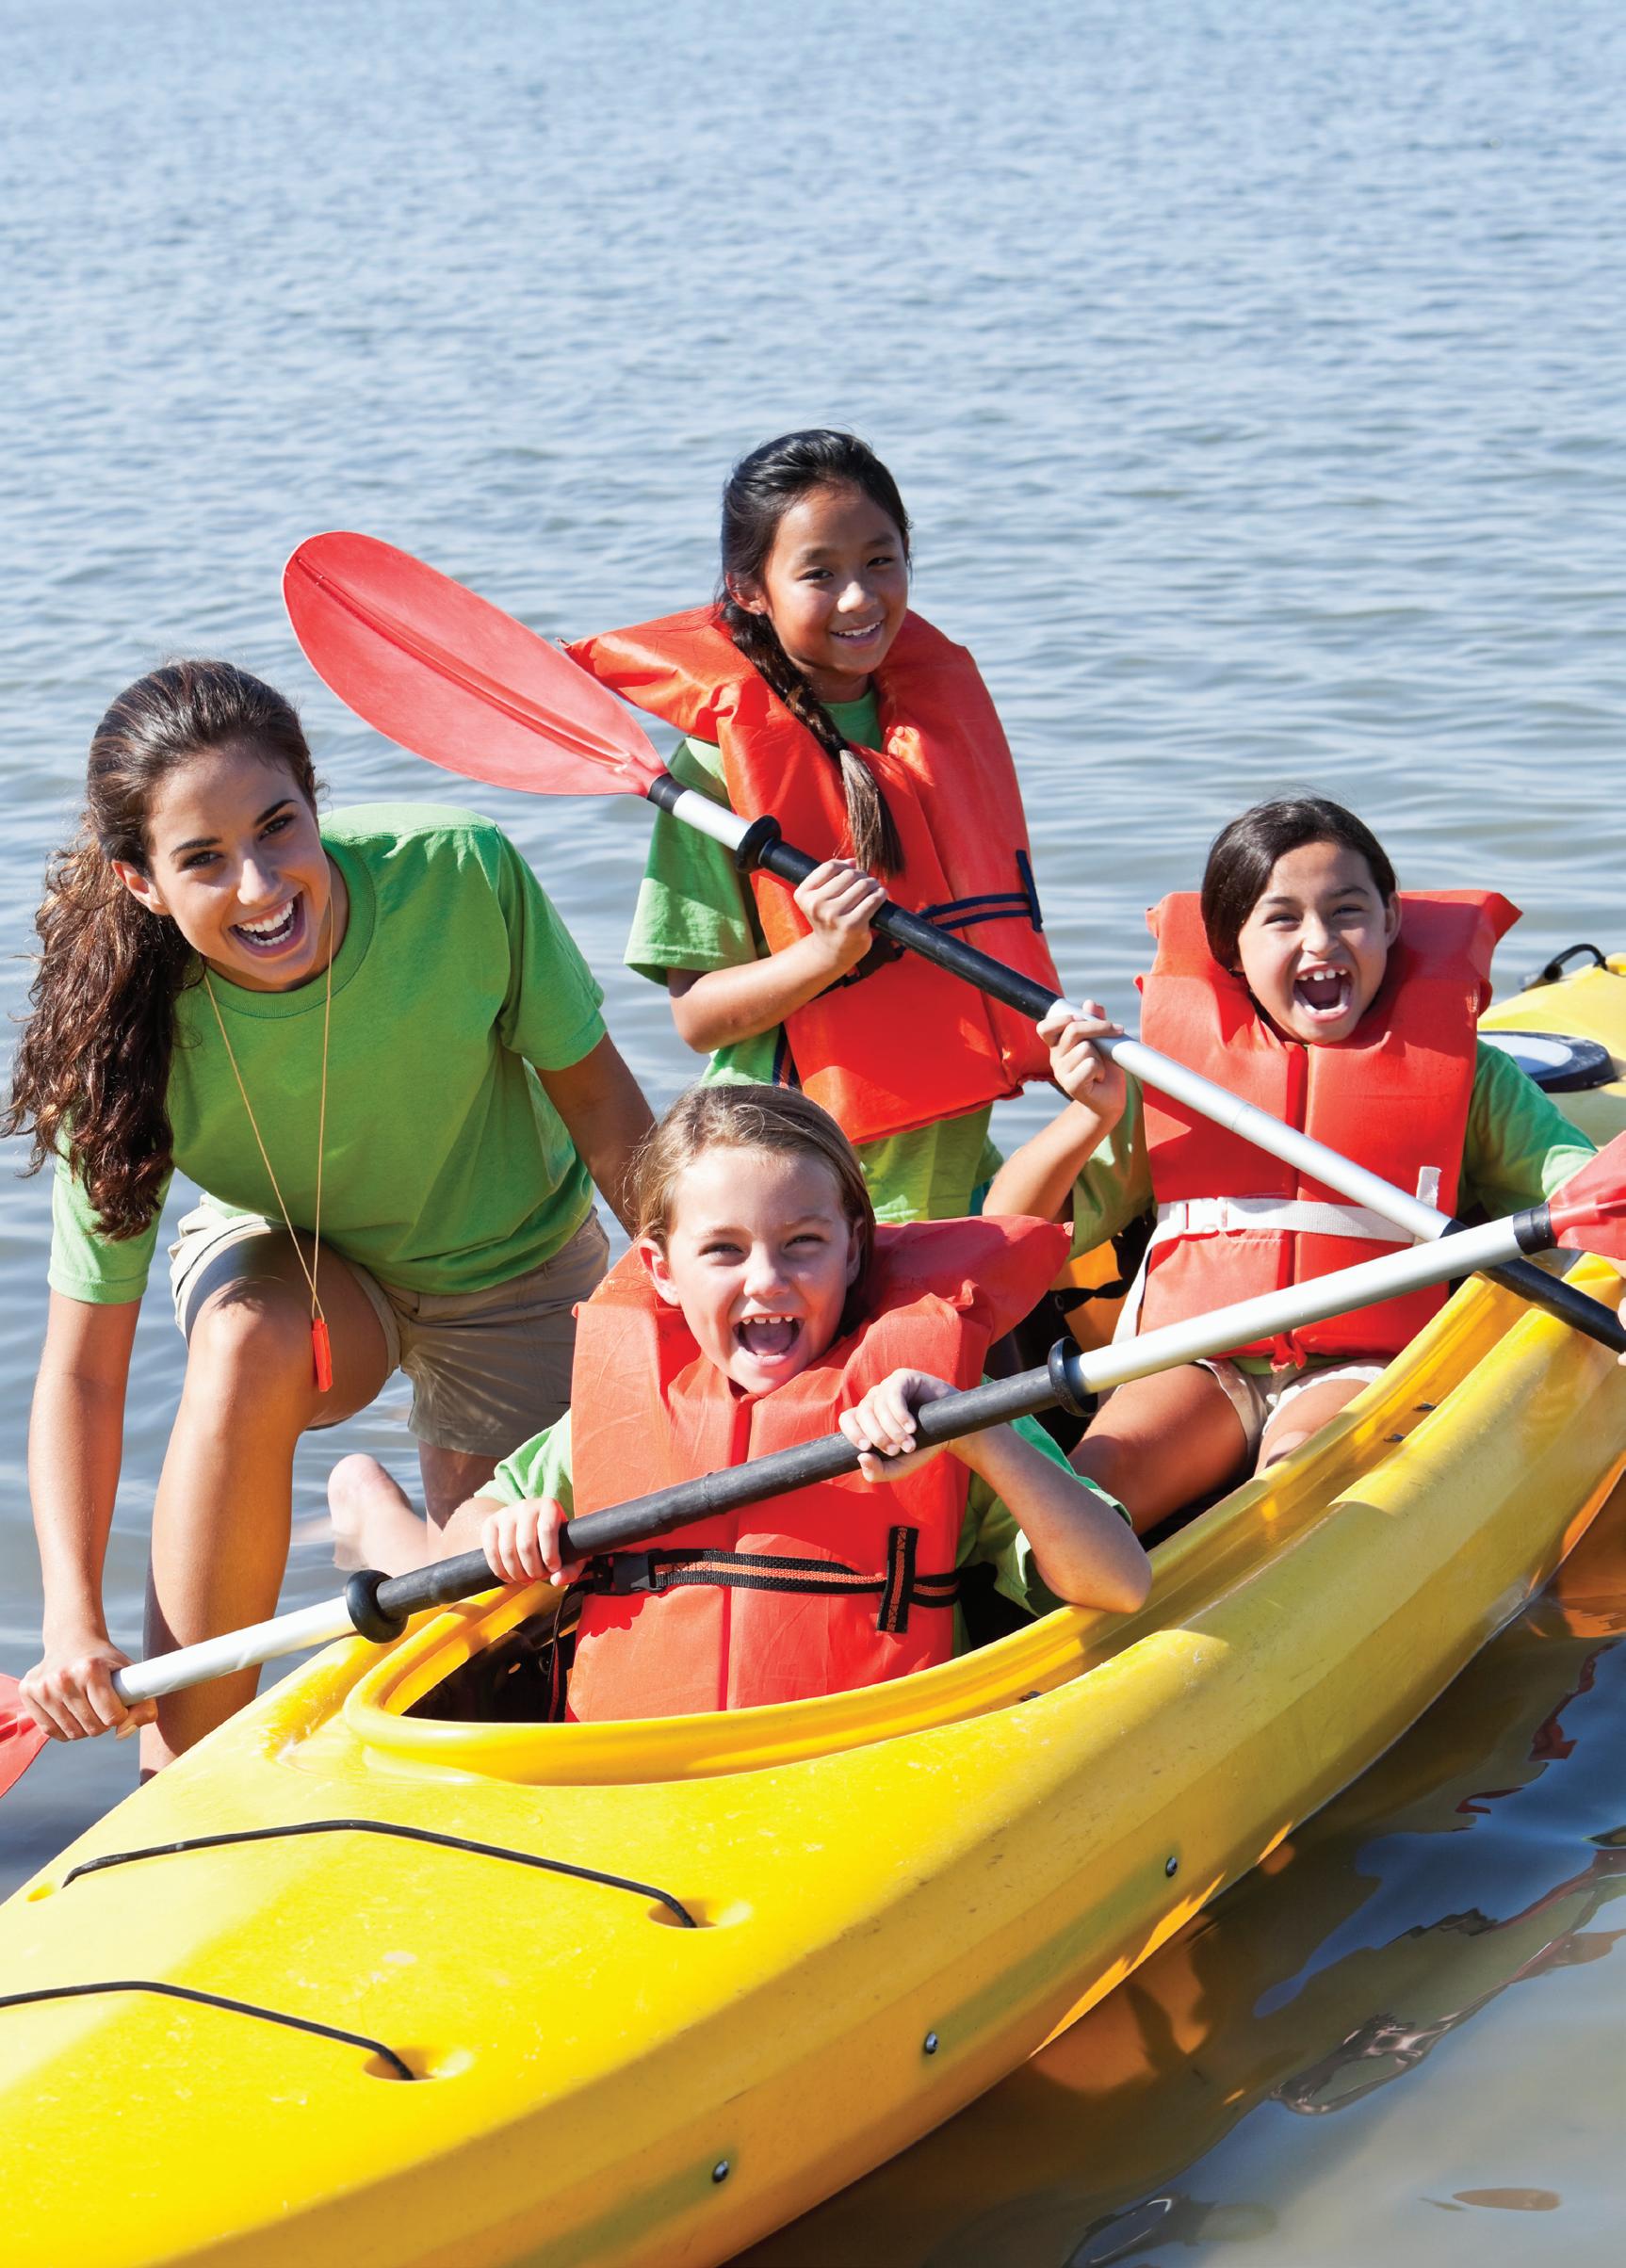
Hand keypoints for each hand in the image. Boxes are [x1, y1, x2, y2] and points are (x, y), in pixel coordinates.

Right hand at [21, 1630, 155, 1742]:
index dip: (121, 1715)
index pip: (113, 1717)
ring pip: (71, 1734)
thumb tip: (122, 1735)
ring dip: (84, 1728)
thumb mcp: (132, 1676)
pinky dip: (64, 1729)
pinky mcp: (27, 1692)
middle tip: (102, 1704)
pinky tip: (70, 1711)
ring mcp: (42, 1686)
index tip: (120, 1703)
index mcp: (91, 1670)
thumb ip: (144, 1707)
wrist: (72, 1641)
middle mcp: (63, 1678)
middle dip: (103, 1723)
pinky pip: (50, 1732)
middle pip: (93, 1728)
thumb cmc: (106, 1662)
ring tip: (87, 1707)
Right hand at [479, 1496, 584, 1588]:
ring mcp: (506, 1513)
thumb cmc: (552, 1540)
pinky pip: (491, 1552)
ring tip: (526, 1579)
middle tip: (538, 1577)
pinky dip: (500, 1571)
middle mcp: (526, 1505)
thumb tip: (557, 1580)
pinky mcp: (490, 1523)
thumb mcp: (568, 1551)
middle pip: (525, 1544)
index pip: (547, 1530)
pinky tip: (510, 1578)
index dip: (550, 1555)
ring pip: (507, 1550)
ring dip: (517, 1573)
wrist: (526, 1525)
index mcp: (549, 1506)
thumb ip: (570, 1568)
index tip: (553, 1568)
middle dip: (533, 1569)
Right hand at [794, 859, 886, 979]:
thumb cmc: (829, 919)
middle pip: (849, 874)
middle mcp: (816, 905)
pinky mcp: (853, 925)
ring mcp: (834, 916)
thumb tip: (852, 861)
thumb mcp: (820, 897)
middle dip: (861, 876)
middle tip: (865, 884)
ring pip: (863, 885)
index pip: (830, 867)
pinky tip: (880, 897)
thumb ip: (833, 877)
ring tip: (873, 889)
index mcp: (804, 895)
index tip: (851, 873)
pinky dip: (880, 895)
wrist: (832, 951)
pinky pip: (873, 899)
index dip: (846, 866)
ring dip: (873, 884)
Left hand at [839, 1369, 959, 1482]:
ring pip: (879, 1406)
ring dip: (894, 1430)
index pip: (847, 1419)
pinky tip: (912, 1427)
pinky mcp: (903, 1378)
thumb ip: (876, 1472)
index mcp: (867, 1418)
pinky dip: (900, 1414)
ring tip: (910, 1444)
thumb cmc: (920, 1448)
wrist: (951, 1433)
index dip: (853, 1433)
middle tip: (896, 1451)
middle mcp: (874, 1399)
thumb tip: (861, 1458)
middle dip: (878, 1437)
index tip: (867, 1449)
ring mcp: (888, 1387)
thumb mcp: (897, 1467)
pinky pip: (893, 1394)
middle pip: (862, 1414)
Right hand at [1037, 999, 1125, 1116]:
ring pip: (1086, 1048)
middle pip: (1073, 1030)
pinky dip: (1102, 1069)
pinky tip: (1099, 1078)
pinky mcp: (1071, 1086)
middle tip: (1116, 1030)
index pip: (1045, 1027)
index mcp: (1058, 1045)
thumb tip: (1090, 1003)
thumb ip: (1095, 1021)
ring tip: (1101, 1067)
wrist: (1111, 1099)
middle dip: (1099, 1027)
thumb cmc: (1106, 1068)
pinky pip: (1090, 1065)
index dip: (1061, 1019)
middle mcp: (1055, 1057)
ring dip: (1101, 1056)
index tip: (1081, 1018)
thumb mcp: (1102, 1041)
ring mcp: (1061, 1072)